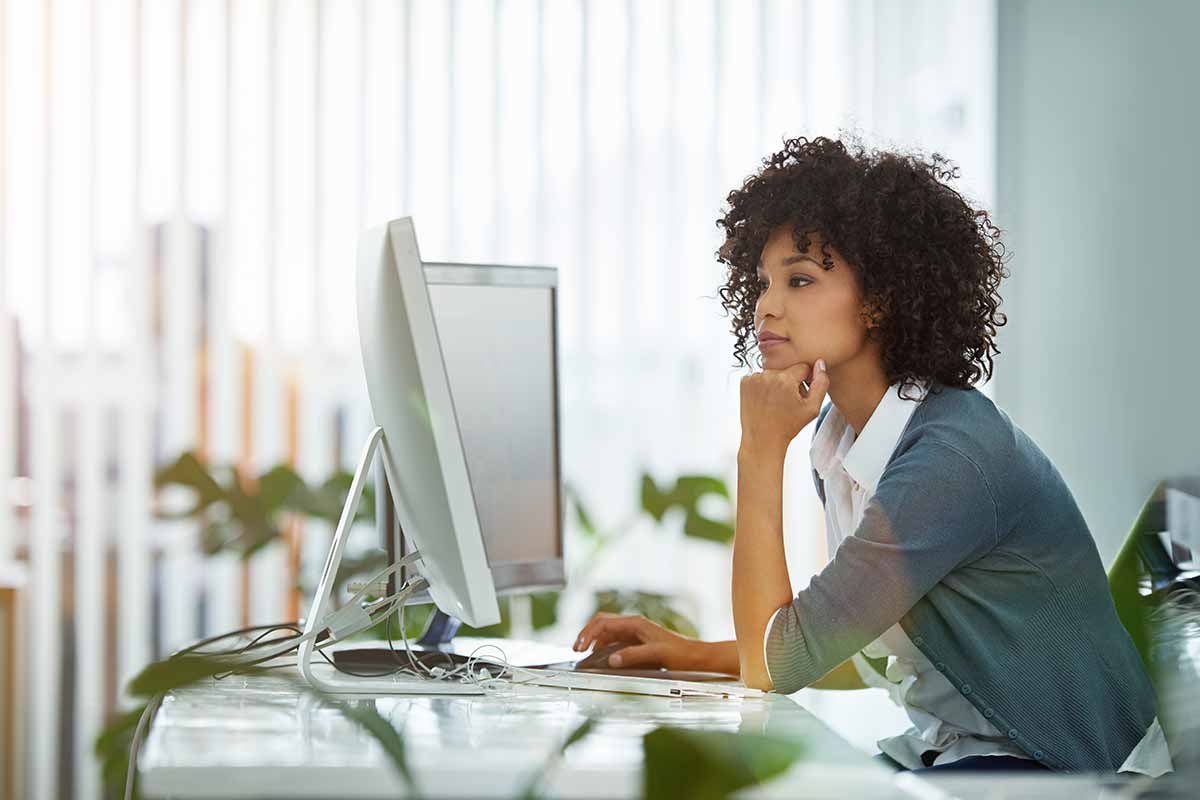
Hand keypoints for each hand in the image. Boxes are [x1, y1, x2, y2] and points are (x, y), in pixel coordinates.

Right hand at [572, 613, 703, 669]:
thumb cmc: (680, 654)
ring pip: (608, 632)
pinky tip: (603, 658)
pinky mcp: (639, 642)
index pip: (603, 622)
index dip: (588, 634)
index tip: (579, 648)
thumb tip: (611, 659)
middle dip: (587, 634)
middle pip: (602, 623)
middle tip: (577, 650)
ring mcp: (636, 633)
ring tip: (586, 655)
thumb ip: (633, 656)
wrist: (697, 658)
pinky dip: (605, 647)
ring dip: (595, 641)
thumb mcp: (656, 655)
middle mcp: (634, 625)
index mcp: (636, 623)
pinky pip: (616, 640)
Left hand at [739, 359, 829, 456]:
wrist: (762, 439)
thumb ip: (821, 383)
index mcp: (785, 379)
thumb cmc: (788, 426)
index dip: (804, 382)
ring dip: (776, 383)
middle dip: (790, 382)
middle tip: (788, 402)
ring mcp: (753, 378)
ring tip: (776, 402)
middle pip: (787, 370)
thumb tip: (819, 363)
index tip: (799, 396)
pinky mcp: (744, 382)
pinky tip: (765, 401)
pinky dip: (763, 386)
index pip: (802, 367)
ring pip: (773, 373)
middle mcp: (767, 375)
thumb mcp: (812, 408)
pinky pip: (760, 377)